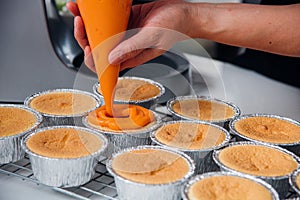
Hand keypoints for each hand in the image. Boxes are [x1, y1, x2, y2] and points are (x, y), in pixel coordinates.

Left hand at [67, 0, 191, 70]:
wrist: (183, 14)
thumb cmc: (173, 28)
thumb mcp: (152, 37)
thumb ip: (132, 47)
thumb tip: (111, 58)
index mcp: (130, 56)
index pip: (105, 65)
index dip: (93, 58)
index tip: (89, 45)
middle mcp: (124, 47)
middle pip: (97, 48)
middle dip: (83, 36)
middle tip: (80, 20)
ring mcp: (123, 35)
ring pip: (99, 34)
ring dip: (86, 23)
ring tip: (77, 9)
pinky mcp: (125, 23)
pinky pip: (107, 21)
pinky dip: (97, 15)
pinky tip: (90, 8)